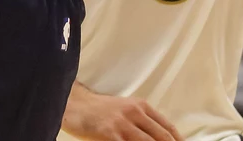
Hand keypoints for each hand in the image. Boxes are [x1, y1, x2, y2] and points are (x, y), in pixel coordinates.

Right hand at [62, 88, 181, 140]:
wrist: (74, 105)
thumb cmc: (100, 111)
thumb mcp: (125, 110)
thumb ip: (142, 122)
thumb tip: (160, 137)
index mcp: (142, 107)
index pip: (168, 128)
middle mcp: (135, 113)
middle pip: (162, 137)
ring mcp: (122, 124)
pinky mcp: (109, 134)